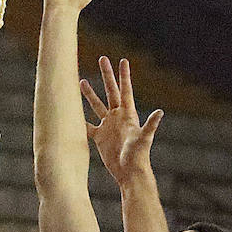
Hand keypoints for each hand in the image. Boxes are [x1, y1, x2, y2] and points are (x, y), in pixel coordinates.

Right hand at [81, 56, 162, 184]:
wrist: (129, 172)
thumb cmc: (138, 156)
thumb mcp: (144, 138)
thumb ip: (150, 124)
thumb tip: (160, 112)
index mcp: (128, 114)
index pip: (125, 90)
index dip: (124, 75)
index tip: (122, 60)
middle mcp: (117, 117)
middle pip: (110, 91)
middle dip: (106, 75)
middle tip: (102, 58)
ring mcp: (108, 126)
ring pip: (96, 105)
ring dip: (89, 94)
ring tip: (81, 81)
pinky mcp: (99, 137)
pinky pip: (87, 125)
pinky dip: (79, 119)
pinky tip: (70, 111)